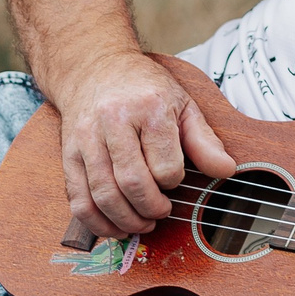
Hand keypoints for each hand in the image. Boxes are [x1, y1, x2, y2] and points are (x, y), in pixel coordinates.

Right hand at [56, 52, 236, 239]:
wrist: (93, 68)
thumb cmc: (142, 89)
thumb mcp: (182, 105)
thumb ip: (204, 141)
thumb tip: (226, 170)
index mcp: (148, 108)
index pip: (165, 166)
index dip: (174, 182)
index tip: (174, 179)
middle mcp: (113, 121)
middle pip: (132, 183)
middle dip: (151, 208)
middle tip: (161, 211)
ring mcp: (86, 139)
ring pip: (103, 195)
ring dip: (126, 220)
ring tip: (142, 223)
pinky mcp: (68, 153)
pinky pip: (78, 198)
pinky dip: (97, 222)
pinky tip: (114, 227)